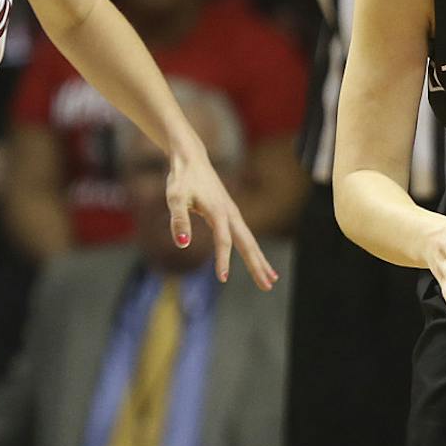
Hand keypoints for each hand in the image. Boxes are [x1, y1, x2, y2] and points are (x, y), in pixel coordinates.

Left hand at [166, 146, 279, 288]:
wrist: (192, 159)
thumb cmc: (182, 178)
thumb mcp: (174, 198)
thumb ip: (179, 220)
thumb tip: (182, 244)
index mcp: (219, 212)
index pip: (224, 241)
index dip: (223, 260)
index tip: (223, 279)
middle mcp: (231, 214)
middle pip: (248, 244)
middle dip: (258, 266)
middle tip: (268, 286)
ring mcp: (233, 214)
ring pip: (250, 242)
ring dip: (260, 261)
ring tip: (271, 279)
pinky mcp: (231, 215)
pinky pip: (245, 237)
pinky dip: (253, 251)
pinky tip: (256, 259)